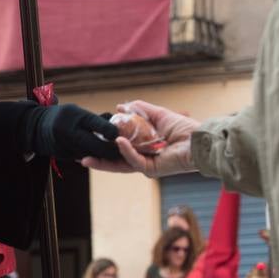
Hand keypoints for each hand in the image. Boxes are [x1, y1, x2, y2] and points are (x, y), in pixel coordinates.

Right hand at [30, 104, 118, 160]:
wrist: (37, 127)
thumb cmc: (63, 116)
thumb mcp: (77, 111)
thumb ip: (95, 120)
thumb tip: (118, 122)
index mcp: (75, 117)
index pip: (97, 125)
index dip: (111, 131)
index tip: (120, 135)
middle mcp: (70, 132)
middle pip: (97, 146)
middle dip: (112, 150)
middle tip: (125, 150)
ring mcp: (66, 145)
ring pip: (91, 154)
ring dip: (105, 156)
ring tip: (118, 155)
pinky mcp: (65, 155)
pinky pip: (84, 157)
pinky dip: (93, 157)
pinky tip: (103, 157)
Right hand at [81, 100, 200, 176]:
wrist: (199, 139)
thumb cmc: (183, 128)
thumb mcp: (157, 114)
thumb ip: (139, 110)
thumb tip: (119, 107)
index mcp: (143, 147)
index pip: (120, 148)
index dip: (105, 145)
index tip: (89, 139)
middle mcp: (143, 158)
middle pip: (115, 161)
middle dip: (98, 159)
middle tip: (80, 156)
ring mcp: (147, 166)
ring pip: (120, 165)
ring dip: (104, 160)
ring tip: (87, 156)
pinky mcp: (152, 170)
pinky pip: (134, 161)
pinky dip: (125, 151)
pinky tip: (118, 142)